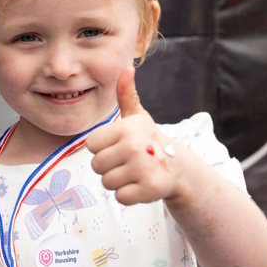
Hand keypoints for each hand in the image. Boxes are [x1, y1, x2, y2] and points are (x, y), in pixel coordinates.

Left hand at [87, 67, 178, 204]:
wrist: (176, 165)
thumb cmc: (148, 139)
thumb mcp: (137, 117)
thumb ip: (126, 95)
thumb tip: (126, 68)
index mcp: (126, 129)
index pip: (90, 145)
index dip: (103, 148)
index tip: (119, 146)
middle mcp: (133, 147)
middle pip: (96, 166)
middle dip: (109, 167)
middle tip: (128, 162)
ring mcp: (142, 169)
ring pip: (107, 182)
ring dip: (118, 181)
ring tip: (134, 172)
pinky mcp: (148, 189)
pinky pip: (120, 197)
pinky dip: (129, 195)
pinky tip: (140, 184)